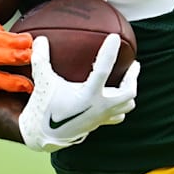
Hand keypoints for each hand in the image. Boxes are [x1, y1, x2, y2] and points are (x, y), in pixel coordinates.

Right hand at [0, 17, 32, 93]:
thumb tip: (8, 33)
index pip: (0, 38)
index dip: (17, 41)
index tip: (31, 42)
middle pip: (0, 56)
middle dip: (19, 58)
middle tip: (36, 60)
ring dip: (13, 81)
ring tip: (28, 85)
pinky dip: (0, 88)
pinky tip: (11, 89)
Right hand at [18, 34, 138, 152]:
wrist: (42, 135)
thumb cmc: (44, 106)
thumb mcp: (43, 81)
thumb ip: (41, 59)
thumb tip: (40, 40)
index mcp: (87, 95)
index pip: (103, 69)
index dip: (109, 52)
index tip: (114, 37)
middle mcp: (99, 106)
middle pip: (128, 91)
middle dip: (132, 77)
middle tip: (134, 64)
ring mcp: (101, 116)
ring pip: (127, 105)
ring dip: (129, 92)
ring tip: (128, 80)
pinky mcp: (98, 123)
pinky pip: (117, 115)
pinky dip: (120, 106)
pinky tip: (115, 98)